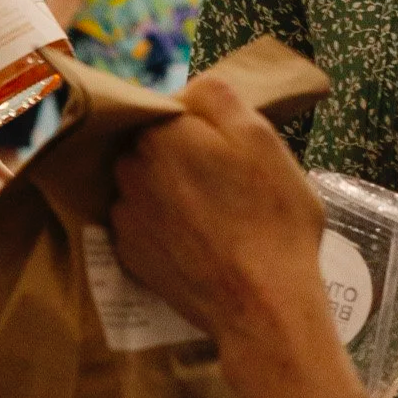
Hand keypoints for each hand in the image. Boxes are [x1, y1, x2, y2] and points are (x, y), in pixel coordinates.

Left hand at [110, 73, 327, 350]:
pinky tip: (196, 242)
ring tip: (214, 218)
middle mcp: (128, 167)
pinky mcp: (125, 250)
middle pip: (154, 147)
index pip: (172, 112)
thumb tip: (190, 89)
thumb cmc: (273, 220)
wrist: (263, 308)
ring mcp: (124, 211)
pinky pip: (141, 221)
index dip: (203, 129)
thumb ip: (219, 98)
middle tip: (226, 185)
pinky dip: (161, 226)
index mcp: (160, 134)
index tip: (229, 152)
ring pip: (145, 183)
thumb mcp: (263, 141)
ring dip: (169, 191)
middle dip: (182, 157)